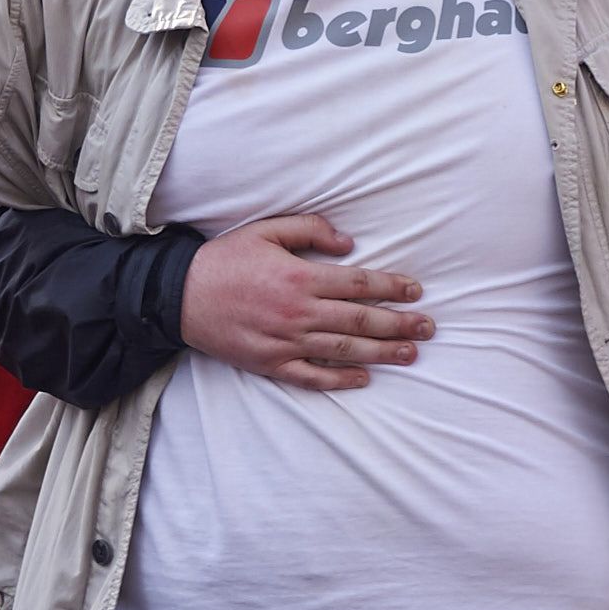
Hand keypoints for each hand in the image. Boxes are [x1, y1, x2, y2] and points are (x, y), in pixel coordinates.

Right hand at [178, 212, 430, 389]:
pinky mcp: (271, 364)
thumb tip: (350, 243)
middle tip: (428, 327)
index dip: (392, 287)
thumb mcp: (266, 230)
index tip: (417, 291)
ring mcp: (285, 342)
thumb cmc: (225, 260)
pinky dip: (340, 379)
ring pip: (344, 349)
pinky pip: (312, 376)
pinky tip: (365, 378)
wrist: (179, 296)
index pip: (359, 283)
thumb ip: (310, 229)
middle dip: (399, 323)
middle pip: (361, 320)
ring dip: (382, 352)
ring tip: (411, 353)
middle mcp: (298, 312)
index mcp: (300, 276)